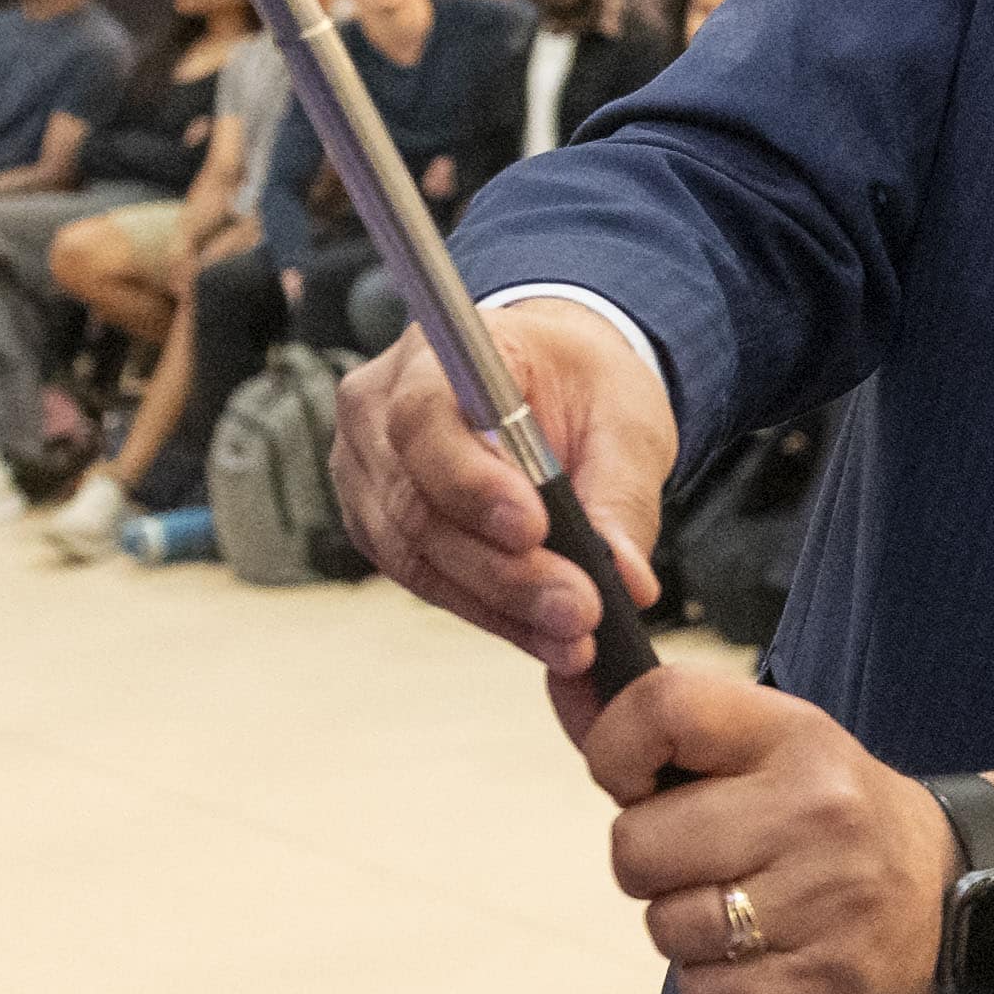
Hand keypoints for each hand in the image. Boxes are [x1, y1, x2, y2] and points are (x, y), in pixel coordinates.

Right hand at [336, 304, 678, 724]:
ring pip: (420, 558)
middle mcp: (375, 414)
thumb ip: (619, 494)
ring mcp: (367, 476)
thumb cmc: (579, 382)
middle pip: (420, 506)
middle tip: (580, 610)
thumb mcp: (622, 415)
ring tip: (575, 638)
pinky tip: (548, 638)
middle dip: (506, 570)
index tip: (535, 528)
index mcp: (431, 355)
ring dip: (502, 605)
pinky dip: (492, 613)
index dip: (471, 482)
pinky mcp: (381, 529)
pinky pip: (428, 581)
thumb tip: (627, 581)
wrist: (550, 384)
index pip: (422, 419)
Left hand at [590, 659, 993, 993]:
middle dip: (648, 861)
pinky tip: (757, 952)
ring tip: (737, 905)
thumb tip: (562, 680)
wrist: (950, 891)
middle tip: (700, 858)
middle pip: (636, 846)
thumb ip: (663, 725)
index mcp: (794, 736)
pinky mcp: (821, 978)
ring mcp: (821, 900)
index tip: (638, 781)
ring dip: (682, 925)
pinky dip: (712, 981)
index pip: (658, 709)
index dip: (614, 752)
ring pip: (665, 927)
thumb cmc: (833, 810)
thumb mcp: (770, 743)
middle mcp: (812, 810)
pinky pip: (702, 991)